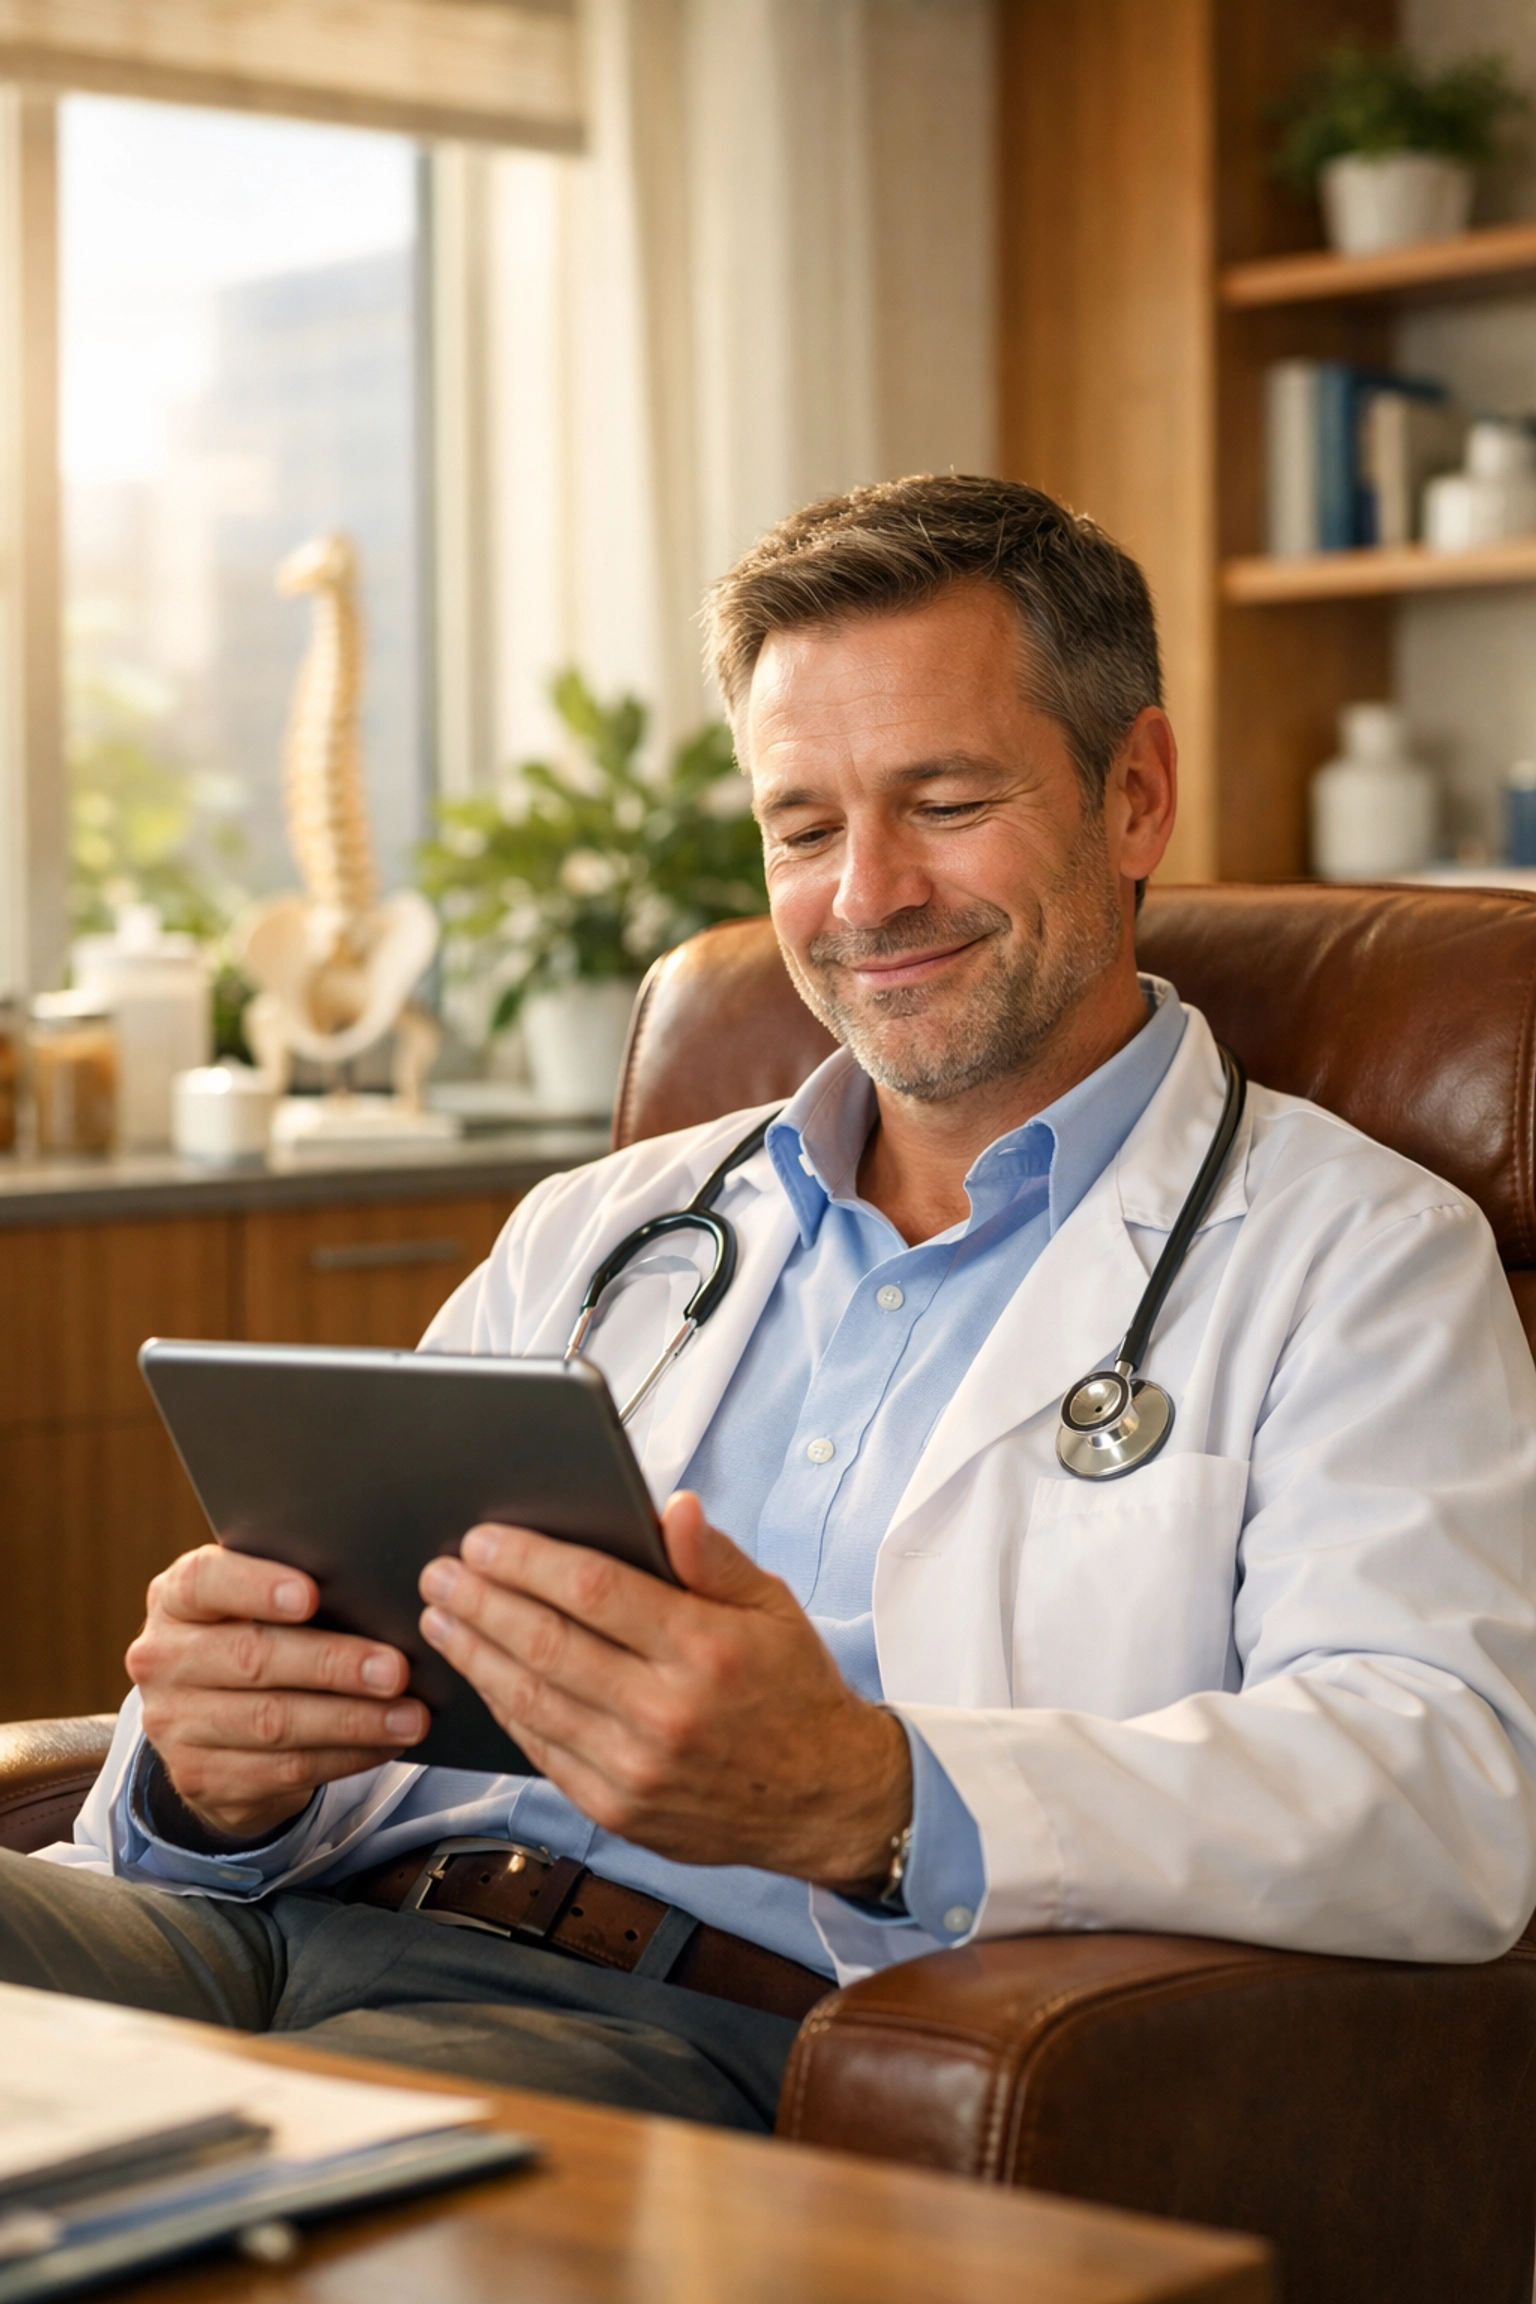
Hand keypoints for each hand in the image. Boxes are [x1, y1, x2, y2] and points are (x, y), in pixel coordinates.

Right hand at [126, 1545, 427, 1841]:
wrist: (204, 1720)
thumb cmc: (251, 1634)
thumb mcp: (251, 1603)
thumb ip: (294, 1588)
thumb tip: (379, 1593)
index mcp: (176, 1599)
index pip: (204, 1583)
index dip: (256, 1587)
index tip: (312, 1595)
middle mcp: (163, 1659)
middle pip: (252, 1659)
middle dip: (332, 1665)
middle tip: (396, 1670)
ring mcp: (174, 1725)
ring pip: (272, 1722)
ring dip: (351, 1721)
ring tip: (409, 1715)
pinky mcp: (199, 1778)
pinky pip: (283, 1770)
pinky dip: (344, 1757)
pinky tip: (384, 1744)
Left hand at [417, 1492, 912, 1888]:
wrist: (826, 1801)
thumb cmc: (794, 1689)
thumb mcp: (773, 1607)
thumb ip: (713, 1558)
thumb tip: (672, 1507)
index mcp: (707, 1650)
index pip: (595, 1592)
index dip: (529, 1561)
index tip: (483, 1538)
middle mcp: (667, 1713)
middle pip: (547, 1645)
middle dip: (481, 1601)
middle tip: (440, 1571)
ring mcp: (637, 1770)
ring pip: (531, 1700)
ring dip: (475, 1653)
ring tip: (442, 1617)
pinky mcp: (617, 1810)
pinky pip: (541, 1750)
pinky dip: (504, 1707)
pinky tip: (482, 1674)